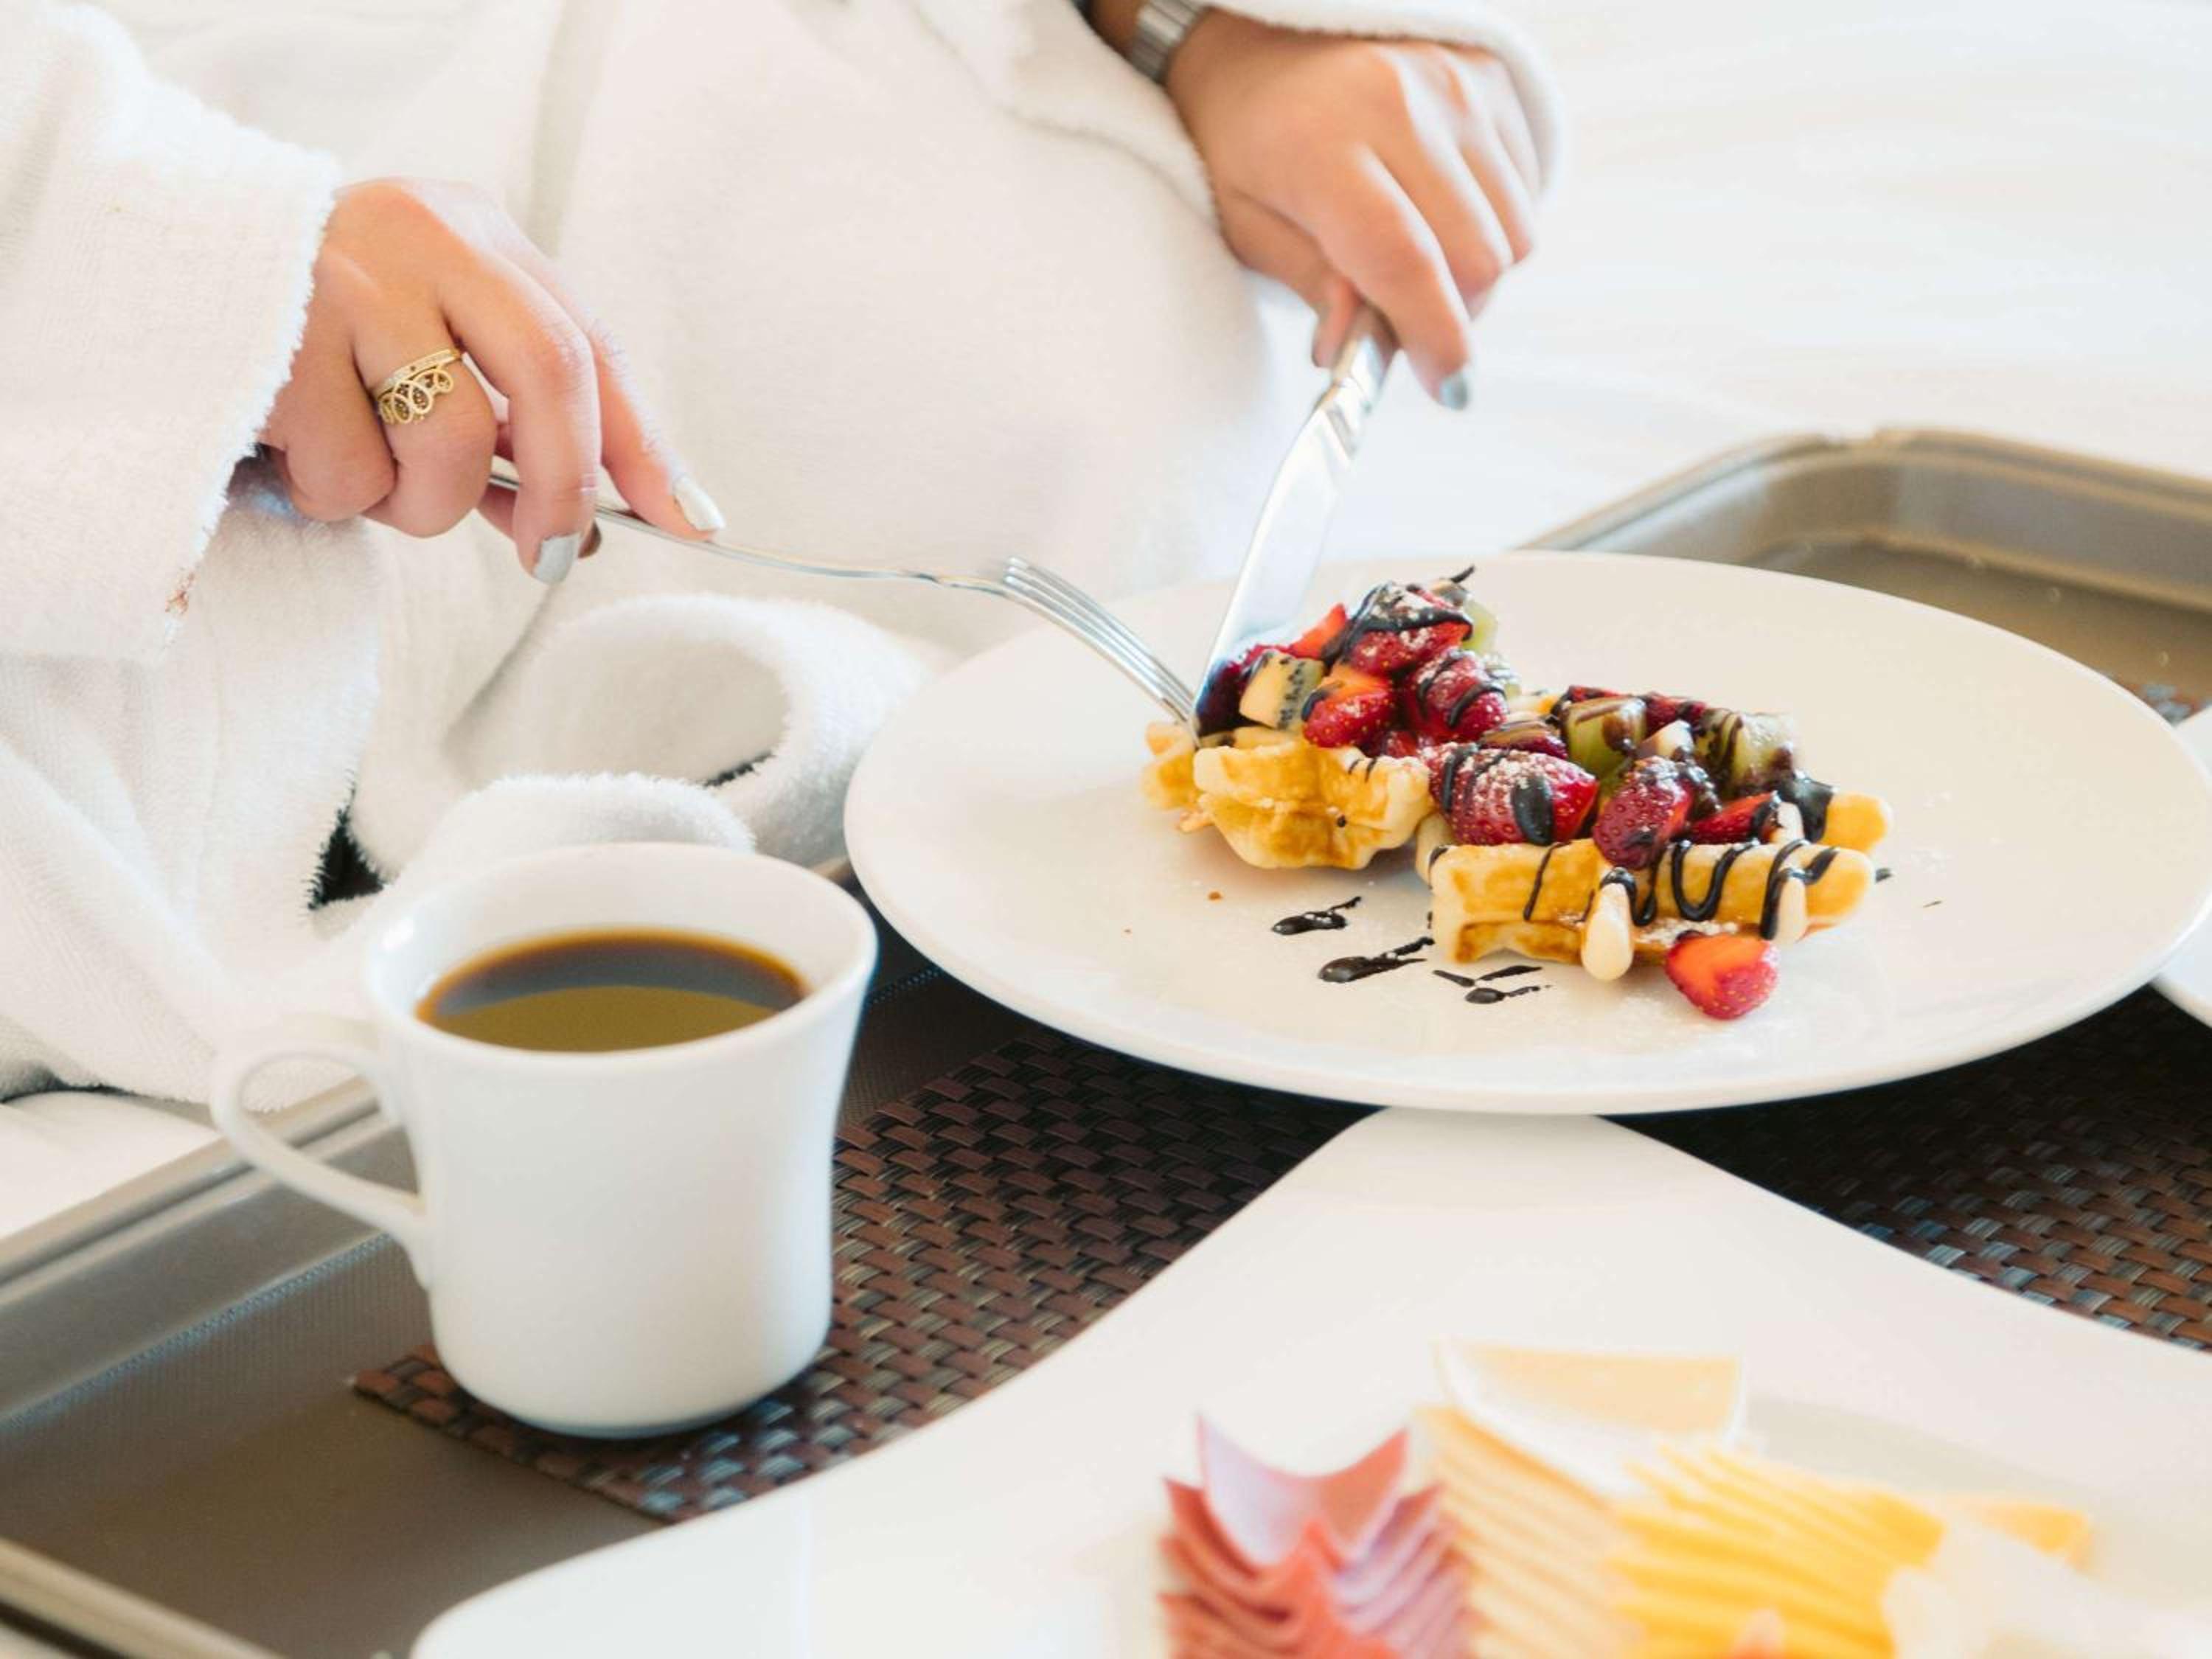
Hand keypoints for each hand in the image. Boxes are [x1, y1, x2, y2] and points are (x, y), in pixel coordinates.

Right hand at [259, 178, 723, 581]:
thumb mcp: (427, 352)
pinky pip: (354, 472)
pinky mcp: (280, 336)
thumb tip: (605, 524)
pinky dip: (337, 495)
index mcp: (475, 232)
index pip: (589, 345)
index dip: (644, 445)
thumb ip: (509, 423)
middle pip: (551, 375)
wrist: (153, 281)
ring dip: (420, 503)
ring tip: (366, 476)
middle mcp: (423, 234)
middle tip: (549, 557)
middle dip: (564, 488)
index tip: (695, 521)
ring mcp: (349, 276)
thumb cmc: (318, 338)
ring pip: (451, 444)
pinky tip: (296, 451)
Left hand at [1164, 16, 1539, 403]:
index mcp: (1324, 147)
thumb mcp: (1246, 223)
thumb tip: (1359, 346)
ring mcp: (1455, 85)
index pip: (1405, 261)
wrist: (1255, 39)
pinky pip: (1524, 189)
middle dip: (1454, 317)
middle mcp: (1401, 106)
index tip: (1443, 386)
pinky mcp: (1487, 75)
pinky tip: (1439, 215)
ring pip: (1513, 231)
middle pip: (1477, 259)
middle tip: (1408, 324)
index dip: (1433, 337)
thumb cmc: (1242, 142)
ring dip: (1476, 275)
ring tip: (1418, 264)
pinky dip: (1493, 225)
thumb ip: (1311, 283)